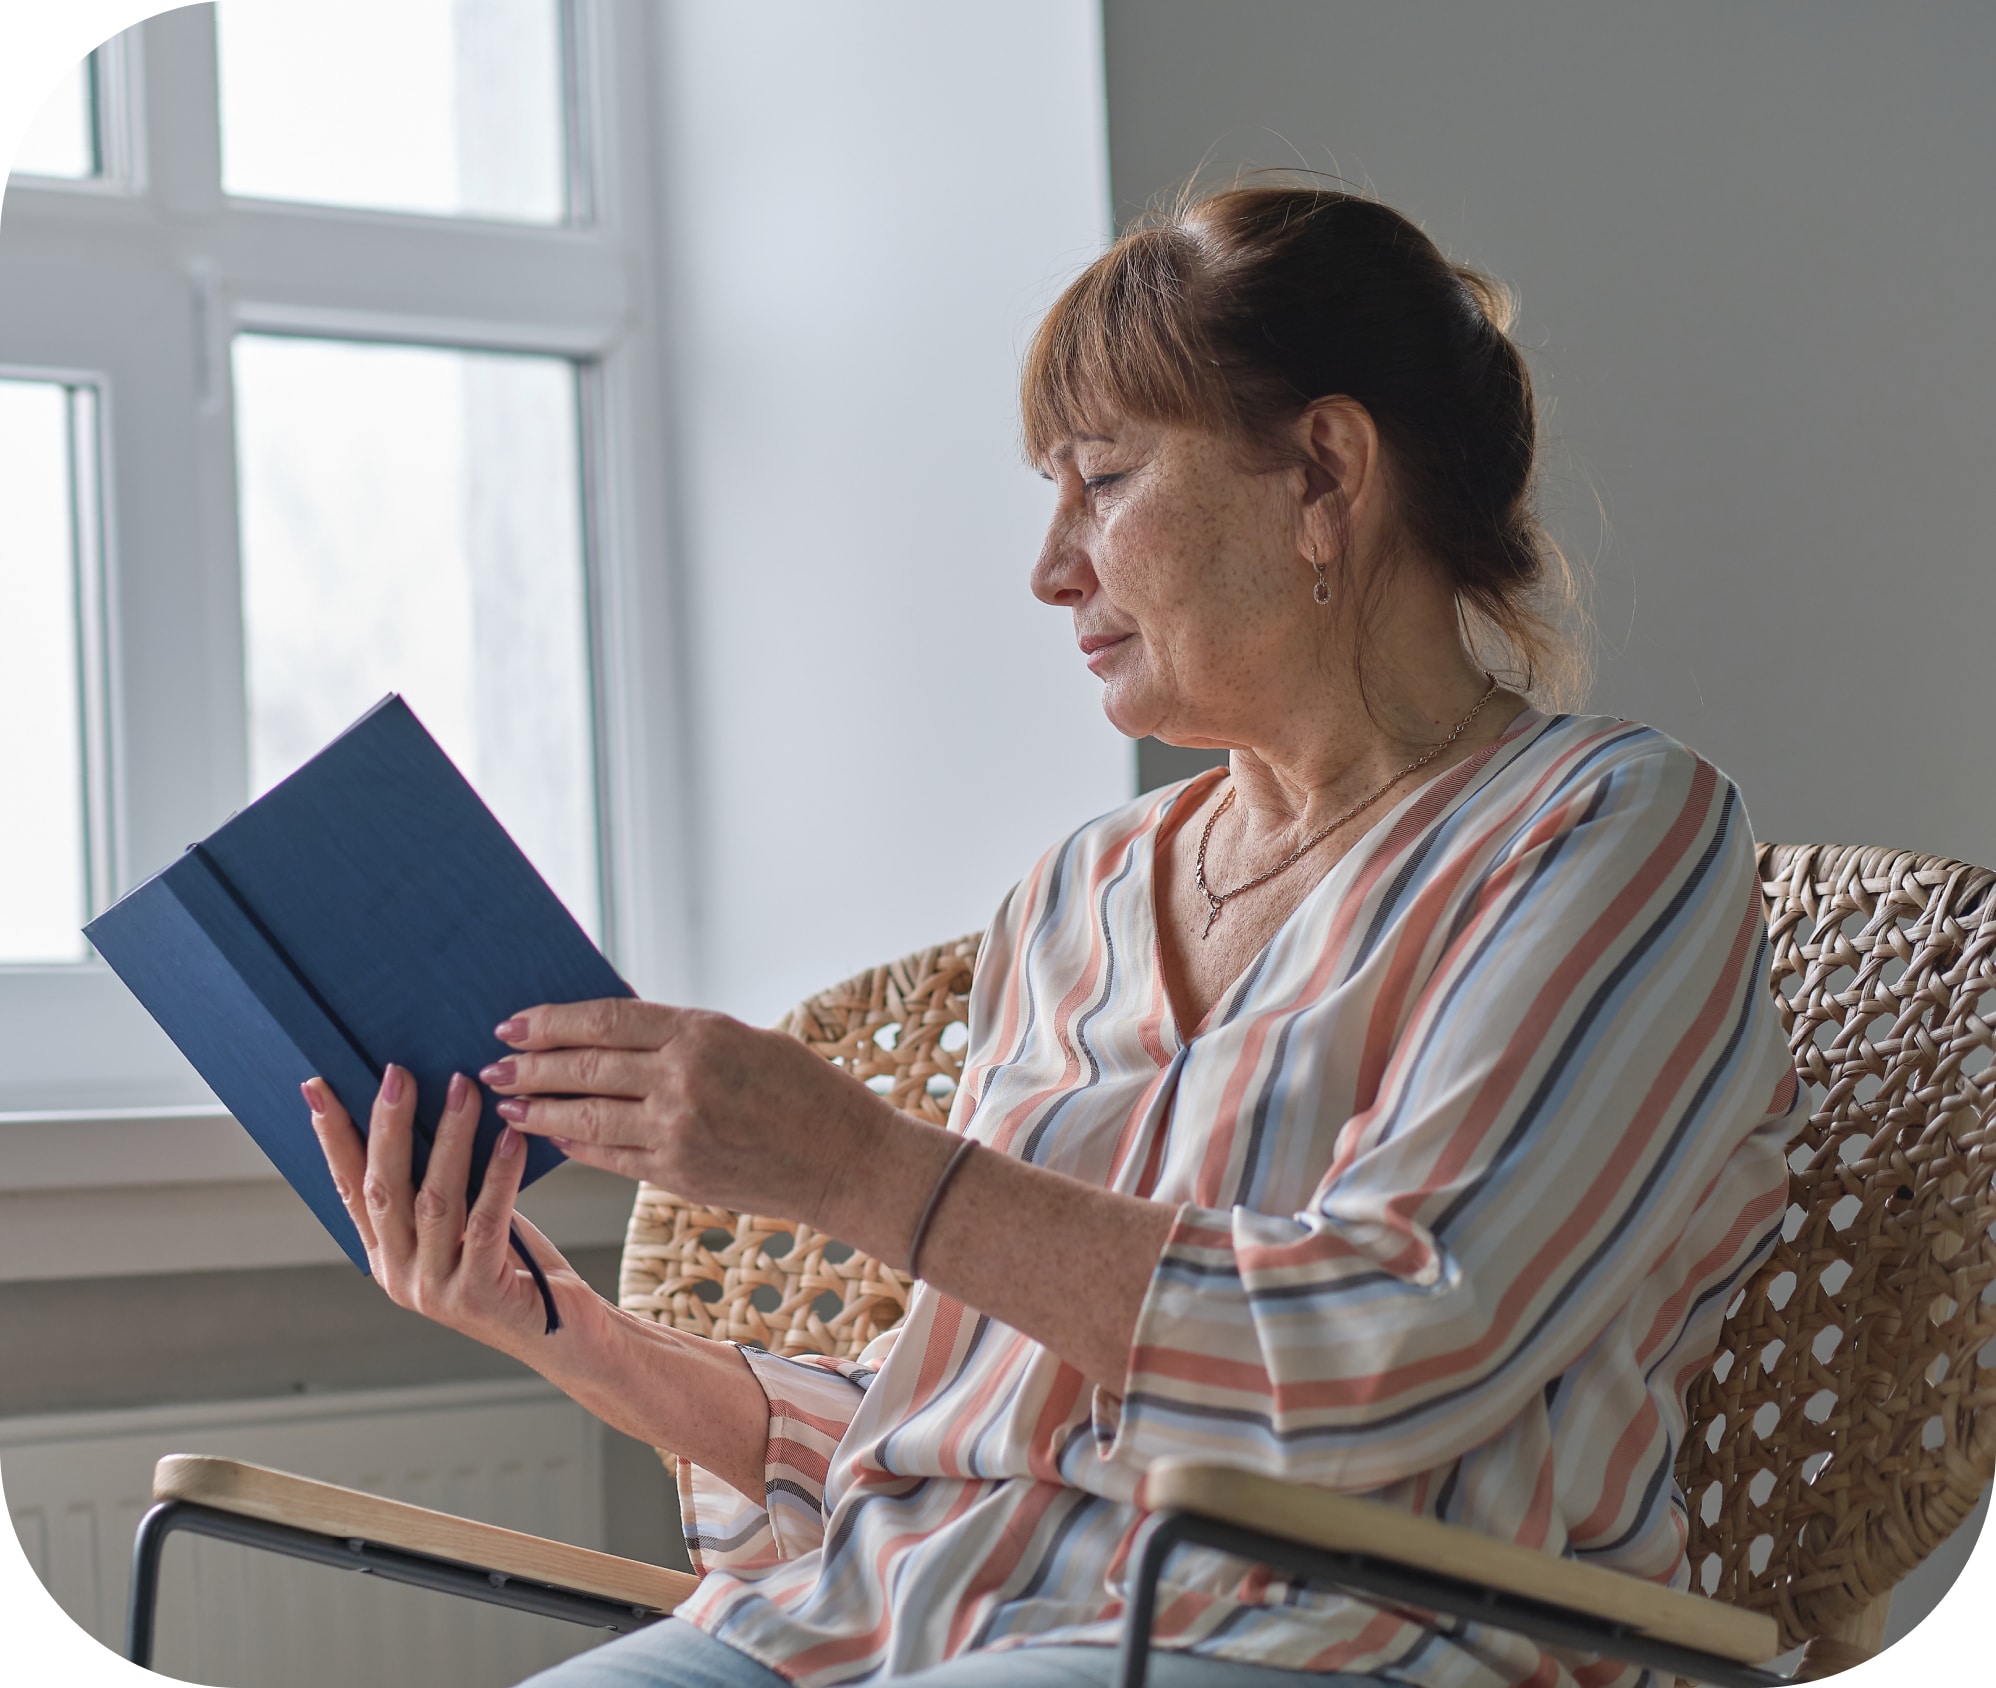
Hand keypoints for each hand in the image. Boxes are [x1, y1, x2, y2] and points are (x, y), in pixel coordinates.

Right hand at [305, 1066, 607, 1360]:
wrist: (565, 1335)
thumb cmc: (518, 1267)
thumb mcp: (467, 1223)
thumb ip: (442, 1184)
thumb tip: (434, 1105)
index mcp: (386, 1257)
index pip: (349, 1188)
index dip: (332, 1138)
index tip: (319, 1088)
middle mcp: (400, 1275)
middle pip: (384, 1188)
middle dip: (387, 1125)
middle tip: (396, 1073)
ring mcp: (436, 1288)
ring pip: (434, 1198)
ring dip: (449, 1136)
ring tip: (463, 1087)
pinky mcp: (479, 1293)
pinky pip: (486, 1221)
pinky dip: (498, 1173)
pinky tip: (510, 1137)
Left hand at [478, 1001, 897, 1229]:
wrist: (848, 1160)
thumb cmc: (807, 1092)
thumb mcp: (748, 1042)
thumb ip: (684, 1040)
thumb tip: (617, 1038)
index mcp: (702, 1033)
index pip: (606, 1020)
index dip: (552, 1022)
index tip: (514, 1023)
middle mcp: (683, 1079)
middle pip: (585, 1067)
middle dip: (531, 1066)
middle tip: (491, 1065)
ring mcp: (679, 1131)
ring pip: (587, 1117)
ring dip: (540, 1110)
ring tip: (508, 1105)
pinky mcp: (679, 1175)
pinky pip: (611, 1157)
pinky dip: (577, 1146)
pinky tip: (553, 1139)